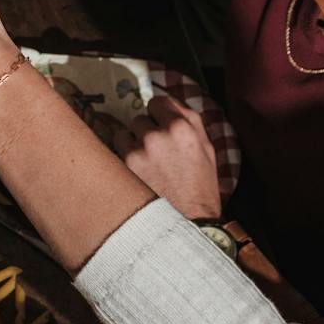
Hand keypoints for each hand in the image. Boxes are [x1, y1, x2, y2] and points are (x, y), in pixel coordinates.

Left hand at [113, 96, 221, 219]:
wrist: (189, 221)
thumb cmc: (201, 186)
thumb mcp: (206, 148)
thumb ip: (189, 120)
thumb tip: (168, 102)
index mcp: (183, 127)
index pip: (157, 102)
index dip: (158, 114)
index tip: (159, 125)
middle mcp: (159, 134)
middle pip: (140, 119)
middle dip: (146, 132)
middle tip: (157, 153)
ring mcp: (140, 148)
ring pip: (125, 133)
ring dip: (132, 145)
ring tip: (147, 165)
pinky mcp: (126, 164)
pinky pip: (117, 149)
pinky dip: (124, 158)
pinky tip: (137, 173)